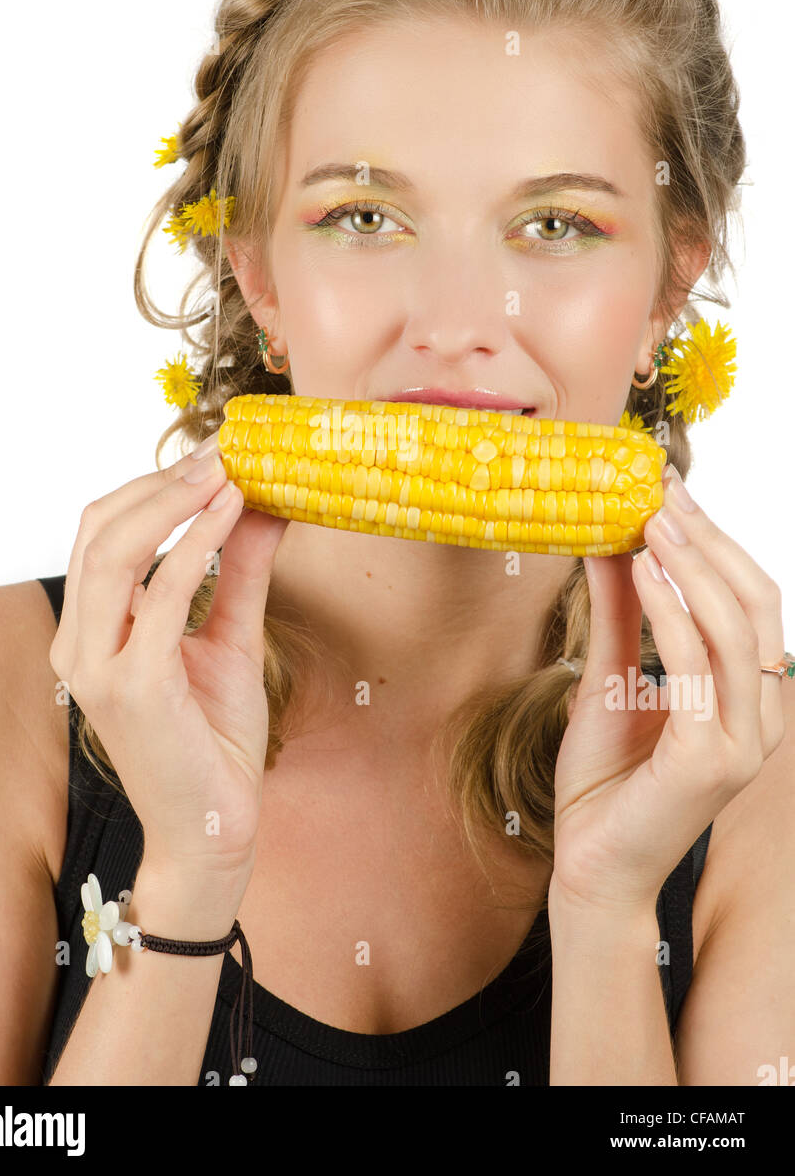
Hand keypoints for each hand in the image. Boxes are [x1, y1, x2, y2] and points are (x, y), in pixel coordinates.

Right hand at [49, 444, 289, 877]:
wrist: (215, 828)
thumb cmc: (215, 740)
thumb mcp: (231, 637)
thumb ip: (239, 571)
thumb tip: (263, 504)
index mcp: (88, 633)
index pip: (99, 532)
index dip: (151, 485)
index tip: (212, 452)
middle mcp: (78, 646)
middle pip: (98, 529)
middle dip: (161, 481)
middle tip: (223, 449)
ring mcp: (98, 667)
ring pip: (115, 550)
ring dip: (174, 500)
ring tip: (229, 469)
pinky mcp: (134, 686)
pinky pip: (161, 594)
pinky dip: (196, 543)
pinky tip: (232, 513)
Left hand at [550, 465, 785, 912]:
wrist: (589, 865)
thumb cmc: (605, 778)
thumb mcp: (611, 675)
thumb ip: (622, 612)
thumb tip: (612, 536)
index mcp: (751, 695)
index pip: (753, 598)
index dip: (717, 539)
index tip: (669, 487)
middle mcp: (762, 715)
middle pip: (758, 602)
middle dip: (710, 539)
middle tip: (661, 489)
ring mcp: (744, 741)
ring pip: (736, 628)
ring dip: (693, 564)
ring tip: (651, 518)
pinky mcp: (712, 760)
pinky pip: (697, 668)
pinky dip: (671, 612)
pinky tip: (643, 571)